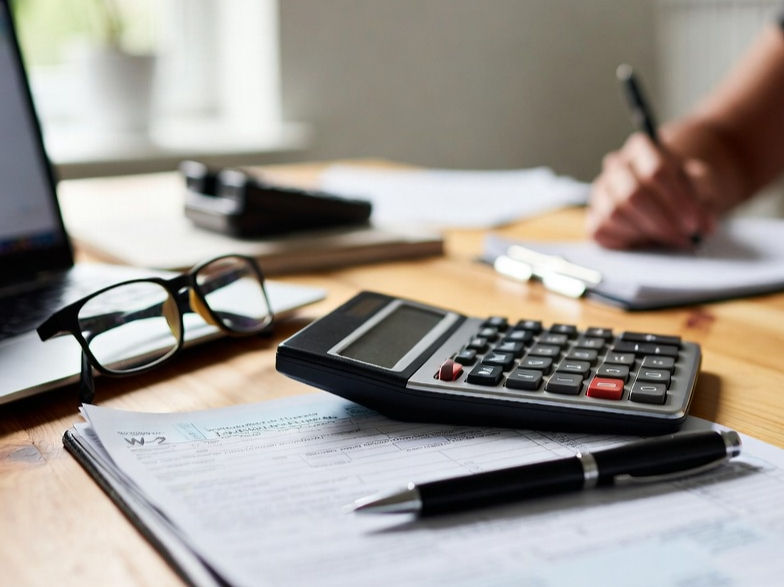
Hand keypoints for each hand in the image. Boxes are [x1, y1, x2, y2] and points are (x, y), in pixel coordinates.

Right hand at [587, 133, 717, 248]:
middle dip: (662, 220)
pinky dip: (625, 239)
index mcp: (642, 147)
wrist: (667, 195)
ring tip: (670, 238)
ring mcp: (601, 190)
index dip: (677, 200)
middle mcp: (616, 165)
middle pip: (634, 194)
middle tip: (684, 236)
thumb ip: (704, 201)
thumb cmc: (684, 188)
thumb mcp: (701, 186)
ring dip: (646, 231)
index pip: (656, 171)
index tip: (694, 222)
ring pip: (615, 213)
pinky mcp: (594, 215)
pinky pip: (601, 229)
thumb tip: (703, 227)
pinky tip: (646, 239)